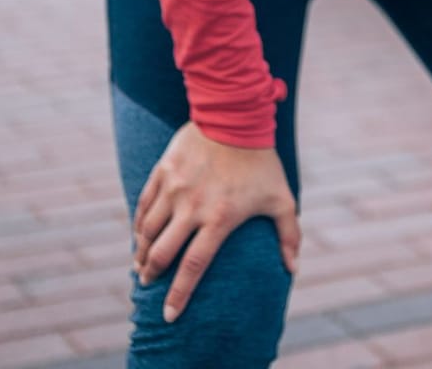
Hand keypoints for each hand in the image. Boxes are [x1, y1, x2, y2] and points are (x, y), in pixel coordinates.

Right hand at [133, 121, 299, 322]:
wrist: (235, 115)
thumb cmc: (261, 161)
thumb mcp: (282, 198)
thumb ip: (288, 235)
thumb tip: (292, 268)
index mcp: (219, 218)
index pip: (193, 267)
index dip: (180, 294)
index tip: (170, 316)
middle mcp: (192, 207)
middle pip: (163, 253)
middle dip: (152, 274)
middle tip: (147, 285)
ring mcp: (174, 188)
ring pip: (148, 230)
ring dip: (142, 251)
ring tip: (140, 265)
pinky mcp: (163, 171)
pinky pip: (144, 204)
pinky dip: (139, 224)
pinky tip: (139, 235)